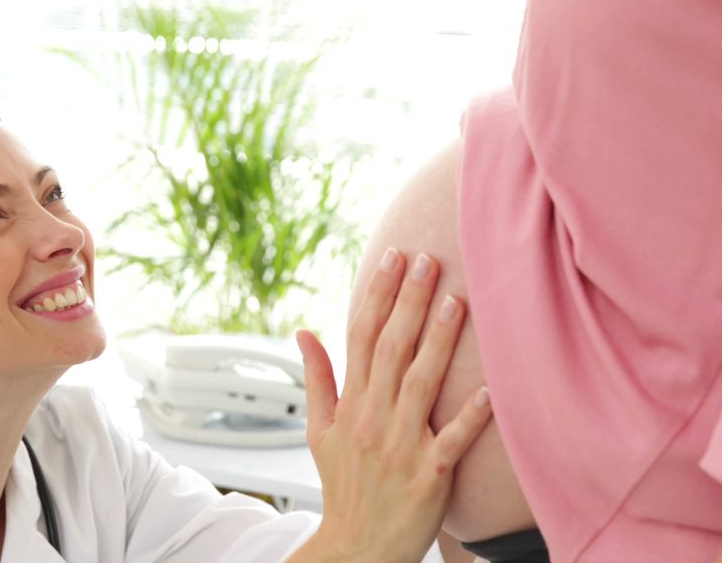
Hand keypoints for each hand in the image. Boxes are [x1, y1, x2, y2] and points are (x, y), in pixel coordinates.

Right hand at [289, 250, 491, 561]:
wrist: (356, 545)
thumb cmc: (343, 485)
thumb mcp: (318, 430)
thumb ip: (318, 377)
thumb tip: (304, 331)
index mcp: (350, 404)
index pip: (360, 336)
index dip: (377, 295)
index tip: (393, 258)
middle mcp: (372, 418)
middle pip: (390, 349)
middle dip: (409, 303)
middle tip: (428, 260)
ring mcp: (400, 446)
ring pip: (419, 384)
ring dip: (437, 342)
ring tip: (456, 301)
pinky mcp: (429, 475)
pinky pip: (451, 441)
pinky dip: (469, 417)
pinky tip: (490, 390)